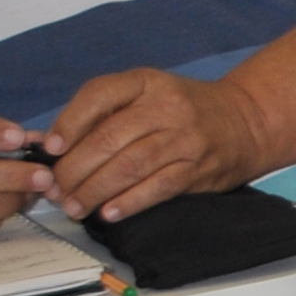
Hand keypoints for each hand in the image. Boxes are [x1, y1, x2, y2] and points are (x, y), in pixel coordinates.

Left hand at [42, 68, 269, 224]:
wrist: (245, 121)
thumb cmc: (183, 109)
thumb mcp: (147, 94)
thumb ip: (106, 113)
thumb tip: (55, 147)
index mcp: (146, 82)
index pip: (99, 96)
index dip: (69, 123)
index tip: (50, 149)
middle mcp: (166, 106)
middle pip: (109, 139)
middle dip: (74, 169)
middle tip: (55, 190)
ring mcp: (185, 138)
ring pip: (129, 167)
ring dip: (95, 191)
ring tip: (74, 207)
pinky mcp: (198, 168)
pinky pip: (157, 188)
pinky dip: (129, 202)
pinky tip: (108, 213)